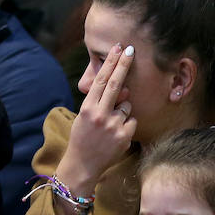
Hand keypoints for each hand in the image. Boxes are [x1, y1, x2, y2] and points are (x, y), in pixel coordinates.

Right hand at [56, 44, 136, 201]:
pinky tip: (115, 135)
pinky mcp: (124, 137)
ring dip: (122, 111)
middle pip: (116, 84)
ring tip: (109, 126)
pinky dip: (127, 125)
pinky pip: (132, 121)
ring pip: (127, 106)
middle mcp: (100, 115)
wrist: (82, 165)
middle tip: (131, 49)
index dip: (110, 63)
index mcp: (87, 107)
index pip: (101, 80)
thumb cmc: (83, 137)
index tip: (118, 49)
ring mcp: (113, 126)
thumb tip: (125, 89)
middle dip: (124, 65)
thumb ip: (102, 102)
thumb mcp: (85, 116)